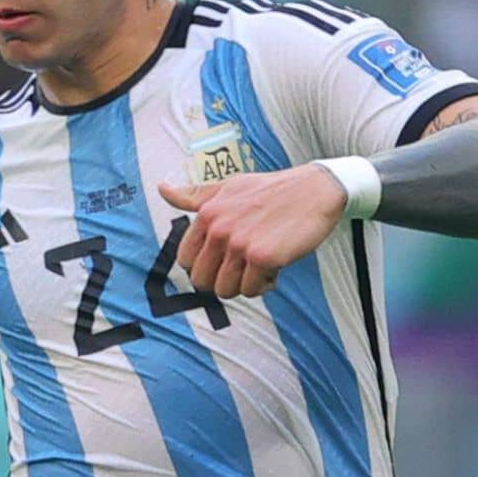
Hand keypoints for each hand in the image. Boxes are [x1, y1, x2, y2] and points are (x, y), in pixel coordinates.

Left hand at [157, 164, 345, 298]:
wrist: (314, 190)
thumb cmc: (271, 190)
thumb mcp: (229, 186)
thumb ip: (195, 194)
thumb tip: (162, 189)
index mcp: (208, 213)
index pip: (185, 260)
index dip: (203, 266)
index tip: (222, 262)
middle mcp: (219, 229)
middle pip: (202, 281)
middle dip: (221, 281)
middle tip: (242, 269)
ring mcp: (240, 244)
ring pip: (225, 290)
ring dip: (243, 285)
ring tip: (258, 266)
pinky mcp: (263, 258)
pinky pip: (251, 290)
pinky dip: (264, 284)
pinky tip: (275, 266)